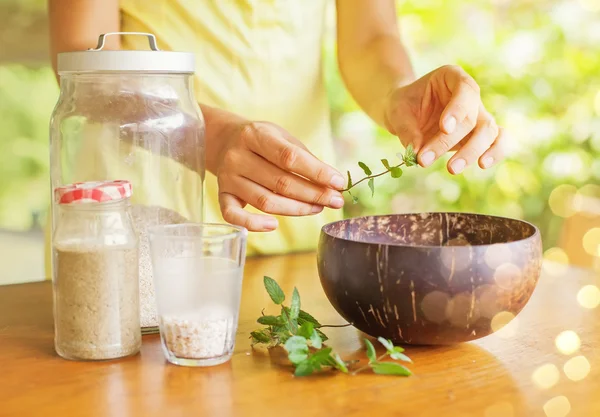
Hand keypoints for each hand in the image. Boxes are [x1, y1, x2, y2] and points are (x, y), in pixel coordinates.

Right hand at [216, 121, 345, 231]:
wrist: (223, 140)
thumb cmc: (261, 141)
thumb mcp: (282, 137)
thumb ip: (304, 158)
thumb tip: (332, 183)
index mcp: (255, 135)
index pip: (289, 157)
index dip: (317, 172)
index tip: (338, 183)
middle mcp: (238, 157)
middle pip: (280, 183)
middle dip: (313, 194)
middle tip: (335, 201)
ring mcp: (228, 178)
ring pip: (265, 201)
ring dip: (296, 209)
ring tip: (318, 208)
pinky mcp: (222, 196)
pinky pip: (234, 216)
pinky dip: (253, 224)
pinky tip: (273, 225)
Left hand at [384, 65, 505, 173]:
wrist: (405, 114)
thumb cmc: (403, 106)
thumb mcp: (397, 111)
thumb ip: (406, 129)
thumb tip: (417, 153)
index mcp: (452, 77)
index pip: (464, 89)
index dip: (458, 109)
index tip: (444, 128)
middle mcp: (470, 95)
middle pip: (471, 117)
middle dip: (448, 141)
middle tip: (424, 159)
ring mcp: (477, 114)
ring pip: (488, 131)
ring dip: (471, 152)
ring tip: (451, 169)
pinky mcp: (480, 135)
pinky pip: (498, 140)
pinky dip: (495, 152)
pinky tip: (483, 164)